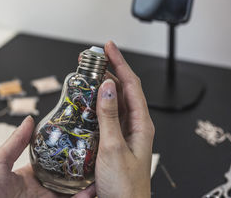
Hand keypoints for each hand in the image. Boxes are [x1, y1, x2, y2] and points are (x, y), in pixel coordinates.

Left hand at [0, 116, 94, 197]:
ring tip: (102, 172)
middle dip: (81, 170)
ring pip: (72, 193)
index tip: (82, 140)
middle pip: (66, 179)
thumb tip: (30, 119)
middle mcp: (40, 191)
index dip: (67, 153)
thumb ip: (16, 142)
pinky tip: (93, 190)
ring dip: (87, 184)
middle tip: (98, 156)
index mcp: (28, 177)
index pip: (53, 163)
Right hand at [94, 41, 154, 197]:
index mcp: (142, 124)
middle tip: (93, 58)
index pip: (131, 84)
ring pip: (115, 101)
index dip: (120, 62)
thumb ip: (109, 116)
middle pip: (124, 89)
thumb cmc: (125, 187)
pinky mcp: (116, 141)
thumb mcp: (113, 148)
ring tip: (89, 74)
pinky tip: (89, 100)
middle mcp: (136, 125)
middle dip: (110, 70)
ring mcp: (126, 132)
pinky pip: (108, 115)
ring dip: (103, 85)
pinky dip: (98, 103)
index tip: (109, 47)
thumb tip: (106, 86)